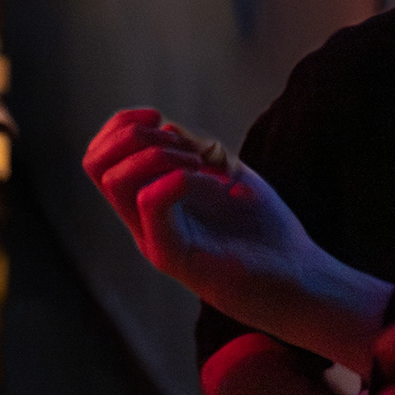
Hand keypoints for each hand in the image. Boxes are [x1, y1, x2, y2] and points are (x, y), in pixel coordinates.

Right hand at [82, 109, 328, 326]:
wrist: (299, 278)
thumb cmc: (264, 227)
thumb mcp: (225, 173)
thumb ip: (192, 151)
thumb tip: (163, 127)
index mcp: (150, 202)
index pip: (101, 157)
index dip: (120, 124)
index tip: (158, 116)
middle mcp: (144, 222)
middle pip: (95, 165)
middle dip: (130, 134)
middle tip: (177, 140)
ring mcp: (156, 240)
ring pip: (115, 181)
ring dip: (154, 153)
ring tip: (196, 160)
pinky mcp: (175, 258)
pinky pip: (150, 203)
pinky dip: (176, 177)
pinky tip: (210, 180)